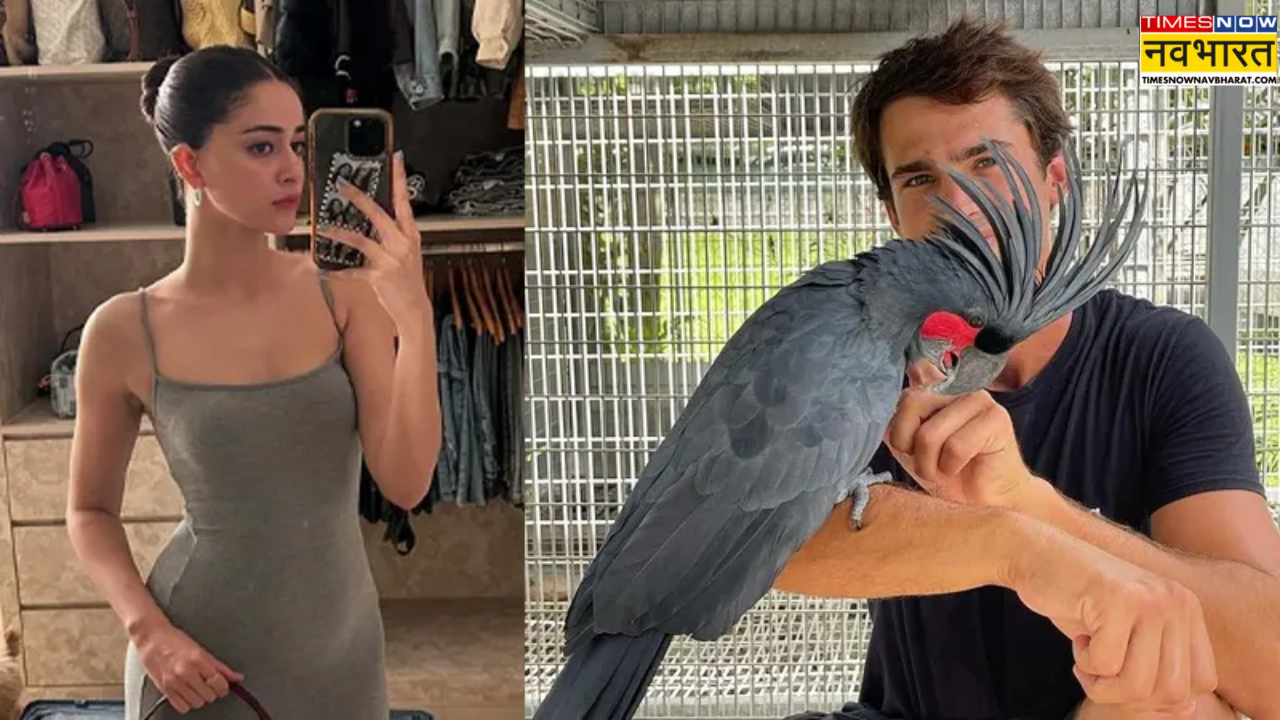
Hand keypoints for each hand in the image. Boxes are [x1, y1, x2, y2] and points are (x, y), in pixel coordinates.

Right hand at [133, 620, 242, 712]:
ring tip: (196, 688)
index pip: (219, 683)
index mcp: (199, 660)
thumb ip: (220, 667)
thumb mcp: (202, 650)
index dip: (224, 687)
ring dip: (200, 698)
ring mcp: (174, 682)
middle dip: (212, 692)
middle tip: (208, 685)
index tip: (222, 686)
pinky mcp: (164, 689)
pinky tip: (186, 693)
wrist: (152, 638)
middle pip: (210, 696)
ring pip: (197, 703)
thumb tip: (237, 678)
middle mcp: (187, 672)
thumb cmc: (175, 640)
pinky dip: (187, 703)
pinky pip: (182, 707)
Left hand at [316, 151, 430, 328]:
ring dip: (340, 233)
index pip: (405, 201)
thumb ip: (393, 235)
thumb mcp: (407, 253)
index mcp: (410, 235)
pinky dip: (339, 271)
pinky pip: (354, 271)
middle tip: (342, 186)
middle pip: (379, 214)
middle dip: (359, 199)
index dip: (400, 179)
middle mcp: (402, 244)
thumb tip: (371, 218)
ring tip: (325, 228)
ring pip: (361, 240)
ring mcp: (391, 260)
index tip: (395, 159)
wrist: (415, 309)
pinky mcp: (379, 276)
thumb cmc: (408, 281)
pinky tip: (327, 269)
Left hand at [884, 360, 1032, 508]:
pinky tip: (961, 468)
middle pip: (910, 403)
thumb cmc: (947, 473)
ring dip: (929, 463)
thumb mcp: (909, 444)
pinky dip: (952, 467)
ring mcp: (978, 399)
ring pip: (929, 432)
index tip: (908, 441)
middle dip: (909, 444)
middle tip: (924, 462)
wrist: (983, 502)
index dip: (900, 416)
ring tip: (943, 469)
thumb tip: (898, 383)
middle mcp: (957, 385)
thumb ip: (898, 417)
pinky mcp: (996, 419)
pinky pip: (955, 447)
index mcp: (935, 385)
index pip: (907, 373)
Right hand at [1007, 523, 1217, 714]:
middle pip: (1172, 691)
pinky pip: (1105, 664)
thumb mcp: (1128, 638)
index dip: (1160, 695)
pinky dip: (1084, 662)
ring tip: (1087, 658)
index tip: (1124, 678)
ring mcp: (1149, 600)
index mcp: (1188, 611)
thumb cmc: (1080, 601)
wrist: (1036, 555)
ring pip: (1139, 684)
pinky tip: (1078, 637)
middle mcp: (1177, 603)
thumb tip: (1186, 711)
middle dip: (1127, 695)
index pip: (1201, 682)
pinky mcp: (1117, 600)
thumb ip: (1158, 672)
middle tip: (1098, 673)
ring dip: (1102, 684)